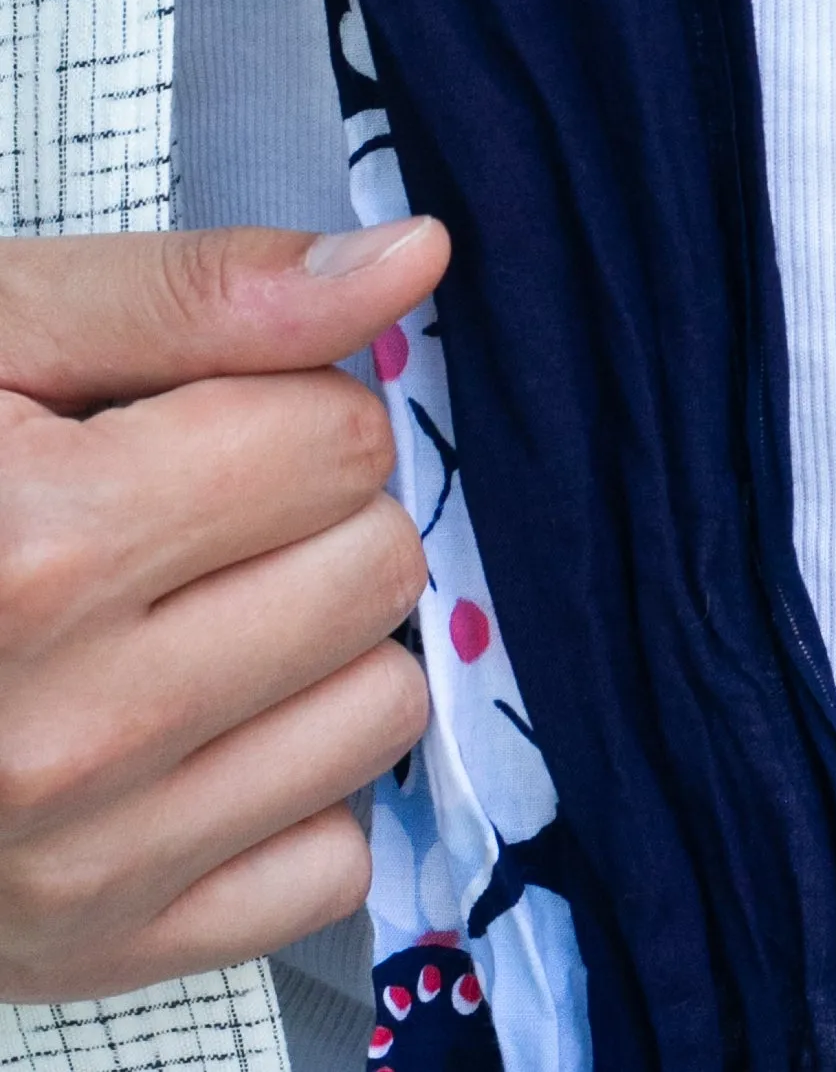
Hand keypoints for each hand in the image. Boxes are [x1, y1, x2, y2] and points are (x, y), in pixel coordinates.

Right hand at [0, 218, 450, 999]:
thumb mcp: (0, 329)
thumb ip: (209, 292)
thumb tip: (414, 260)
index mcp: (42, 552)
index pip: (344, 438)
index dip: (286, 406)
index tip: (199, 423)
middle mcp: (69, 731)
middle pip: (376, 568)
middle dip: (311, 518)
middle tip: (191, 518)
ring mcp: (82, 865)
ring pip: (381, 710)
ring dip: (316, 654)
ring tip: (189, 621)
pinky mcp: (94, 955)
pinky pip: (329, 866)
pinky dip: (284, 795)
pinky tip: (187, 739)